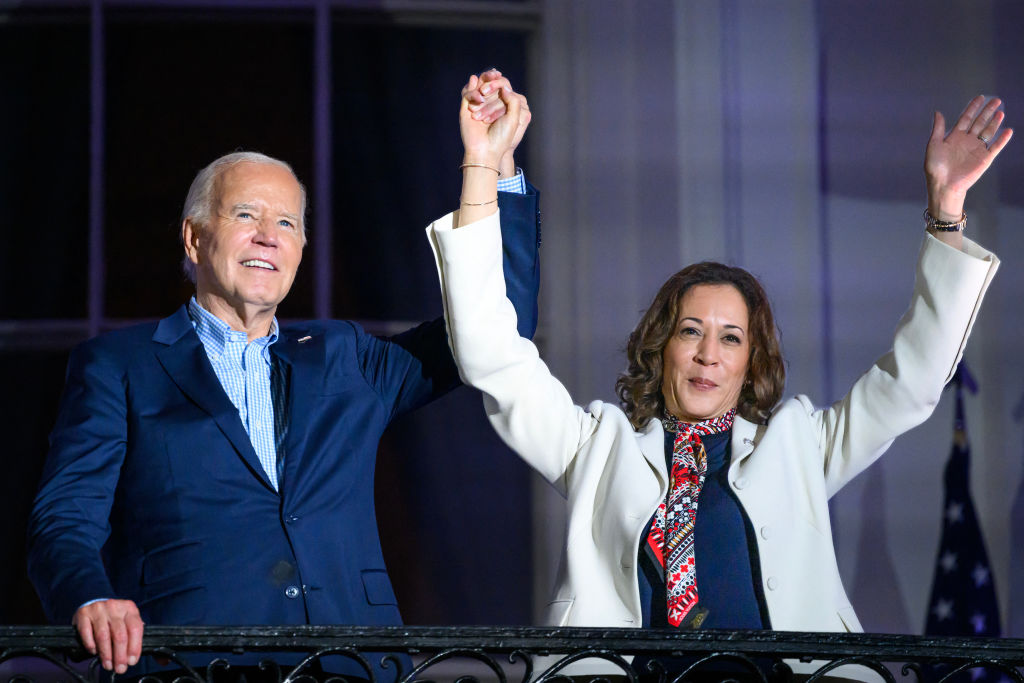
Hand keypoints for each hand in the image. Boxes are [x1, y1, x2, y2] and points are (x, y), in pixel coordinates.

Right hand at [73, 599, 143, 672]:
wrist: (94, 600)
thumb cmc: (112, 616)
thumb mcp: (126, 619)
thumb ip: (131, 632)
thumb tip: (132, 655)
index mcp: (129, 608)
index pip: (135, 628)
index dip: (134, 647)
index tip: (132, 661)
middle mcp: (115, 607)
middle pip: (120, 634)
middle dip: (120, 655)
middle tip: (119, 667)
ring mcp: (98, 609)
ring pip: (103, 636)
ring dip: (106, 654)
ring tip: (107, 664)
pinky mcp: (84, 614)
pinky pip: (87, 633)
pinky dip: (91, 645)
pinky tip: (94, 652)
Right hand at [461, 71, 530, 175]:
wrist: (485, 150)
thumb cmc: (501, 137)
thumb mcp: (514, 118)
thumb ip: (513, 100)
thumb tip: (504, 86)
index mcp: (502, 106)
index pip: (501, 87)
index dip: (500, 81)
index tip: (502, 82)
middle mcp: (489, 104)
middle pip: (489, 83)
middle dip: (491, 78)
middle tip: (494, 75)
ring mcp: (477, 105)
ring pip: (478, 86)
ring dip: (483, 83)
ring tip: (485, 91)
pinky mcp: (466, 107)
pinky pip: (467, 93)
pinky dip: (473, 92)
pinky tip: (479, 98)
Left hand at [925, 95, 1012, 219]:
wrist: (943, 185)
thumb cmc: (935, 167)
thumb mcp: (934, 145)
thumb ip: (938, 129)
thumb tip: (937, 112)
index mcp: (955, 137)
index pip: (966, 118)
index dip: (973, 108)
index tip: (980, 98)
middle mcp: (967, 141)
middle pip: (980, 122)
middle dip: (987, 111)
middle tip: (996, 101)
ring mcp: (976, 149)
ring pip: (988, 132)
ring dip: (994, 122)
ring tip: (1000, 112)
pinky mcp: (984, 159)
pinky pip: (995, 147)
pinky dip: (1002, 139)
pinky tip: (1008, 130)